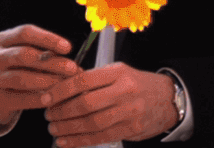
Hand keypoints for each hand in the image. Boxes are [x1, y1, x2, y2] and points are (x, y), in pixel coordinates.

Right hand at [0, 25, 80, 128]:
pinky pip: (19, 98)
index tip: (68, 47)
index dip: (47, 38)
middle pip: (24, 54)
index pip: (25, 32)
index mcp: (3, 39)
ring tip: (64, 85)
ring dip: (46, 81)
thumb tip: (75, 65)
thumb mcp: (29, 58)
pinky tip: (51, 99)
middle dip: (51, 62)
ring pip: (21, 77)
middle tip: (72, 68)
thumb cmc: (20, 71)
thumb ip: (47, 56)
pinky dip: (37, 99)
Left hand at [42, 63, 178, 146]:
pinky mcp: (131, 129)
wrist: (167, 99)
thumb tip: (62, 86)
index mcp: (118, 73)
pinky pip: (101, 137)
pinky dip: (80, 141)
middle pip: (86, 104)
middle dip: (62, 111)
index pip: (83, 80)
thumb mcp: (119, 72)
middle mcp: (124, 91)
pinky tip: (66, 141)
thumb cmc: (138, 84)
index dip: (61, 90)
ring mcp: (129, 112)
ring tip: (54, 128)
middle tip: (48, 115)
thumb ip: (94, 79)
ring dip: (68, 128)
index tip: (46, 97)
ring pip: (92, 123)